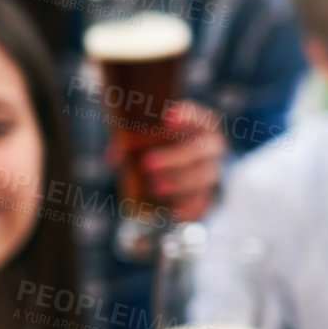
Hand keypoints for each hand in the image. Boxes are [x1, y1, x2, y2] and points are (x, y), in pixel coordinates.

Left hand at [141, 101, 224, 220]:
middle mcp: (212, 147)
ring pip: (204, 177)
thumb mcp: (156, 136)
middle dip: (173, 158)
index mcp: (202, 125)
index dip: (185, 117)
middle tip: (146, 164)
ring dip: (180, 183)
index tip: (166, 119)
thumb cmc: (171, 145)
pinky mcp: (211, 194)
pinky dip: (192, 207)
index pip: (198, 117)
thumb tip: (113, 157)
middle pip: (199, 150)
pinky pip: (206, 201)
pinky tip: (177, 212)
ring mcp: (214, 170)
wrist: (199, 165)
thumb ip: (133, 142)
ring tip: (155, 188)